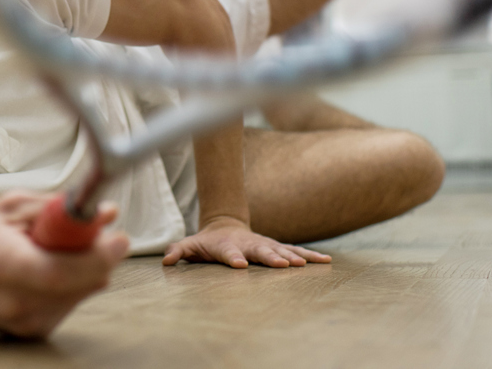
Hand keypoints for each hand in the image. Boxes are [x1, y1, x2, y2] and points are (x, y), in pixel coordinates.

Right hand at [0, 191, 128, 337]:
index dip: (97, 256)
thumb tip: (105, 213)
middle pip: (79, 285)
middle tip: (93, 234)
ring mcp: (22, 322)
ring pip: (80, 294)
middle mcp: (13, 301)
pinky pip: (69, 304)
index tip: (117, 237)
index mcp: (2, 264)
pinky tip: (47, 269)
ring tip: (52, 250)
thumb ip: (58, 209)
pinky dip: (70, 283)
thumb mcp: (10, 208)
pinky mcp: (30, 332)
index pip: (62, 271)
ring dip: (83, 269)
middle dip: (97, 256)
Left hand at [162, 216, 330, 268]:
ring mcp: (264, 245)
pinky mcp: (277, 247)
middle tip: (283, 265)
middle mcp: (248, 245)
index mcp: (227, 247)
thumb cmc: (206, 242)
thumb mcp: (190, 245)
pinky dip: (310, 255)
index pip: (230, 253)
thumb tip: (165, 261)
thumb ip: (178, 252)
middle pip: (260, 252)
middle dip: (271, 258)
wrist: (225, 226)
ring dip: (294, 257)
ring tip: (307, 264)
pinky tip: (326, 261)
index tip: (241, 266)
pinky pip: (296, 251)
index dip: (234, 259)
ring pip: (282, 249)